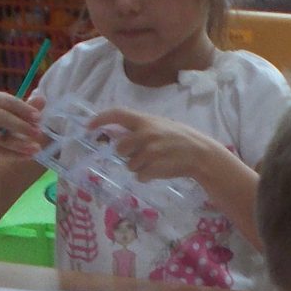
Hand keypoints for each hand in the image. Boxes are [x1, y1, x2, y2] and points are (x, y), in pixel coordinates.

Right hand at [0, 88, 45, 158]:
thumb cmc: (5, 122)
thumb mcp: (18, 114)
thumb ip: (30, 108)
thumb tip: (42, 99)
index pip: (11, 102)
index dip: (25, 110)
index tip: (39, 118)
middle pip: (3, 118)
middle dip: (22, 126)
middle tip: (39, 133)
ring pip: (2, 138)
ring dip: (21, 144)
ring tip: (37, 148)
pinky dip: (15, 155)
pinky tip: (29, 155)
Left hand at [89, 108, 229, 186]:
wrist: (201, 154)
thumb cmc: (180, 139)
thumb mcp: (160, 126)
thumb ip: (140, 129)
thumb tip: (115, 136)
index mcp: (146, 120)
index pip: (118, 114)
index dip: (101, 119)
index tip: (88, 126)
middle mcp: (145, 134)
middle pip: (120, 148)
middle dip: (127, 154)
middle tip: (142, 155)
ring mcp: (149, 151)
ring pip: (130, 165)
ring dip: (140, 167)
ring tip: (157, 162)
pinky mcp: (153, 168)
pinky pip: (140, 176)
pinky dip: (147, 176)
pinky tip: (160, 170)